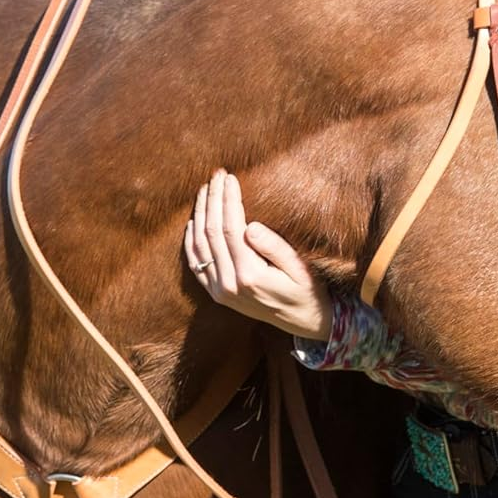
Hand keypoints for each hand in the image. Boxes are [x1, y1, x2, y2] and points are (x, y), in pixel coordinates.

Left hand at [184, 170, 332, 340]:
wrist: (303, 322)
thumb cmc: (306, 290)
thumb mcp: (299, 268)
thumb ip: (274, 248)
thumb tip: (249, 226)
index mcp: (249, 275)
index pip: (230, 227)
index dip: (228, 199)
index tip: (230, 177)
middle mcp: (228, 285)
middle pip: (211, 232)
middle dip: (212, 200)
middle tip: (216, 175)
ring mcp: (219, 291)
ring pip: (200, 245)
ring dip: (200, 214)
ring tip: (205, 190)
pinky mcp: (216, 294)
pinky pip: (195, 264)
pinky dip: (191, 241)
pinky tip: (194, 221)